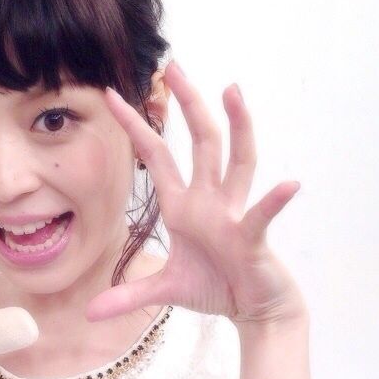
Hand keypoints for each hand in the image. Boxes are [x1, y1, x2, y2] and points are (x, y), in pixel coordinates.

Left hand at [85, 60, 307, 328]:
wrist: (253, 307)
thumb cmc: (215, 287)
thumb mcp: (163, 291)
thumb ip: (128, 295)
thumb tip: (90, 313)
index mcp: (183, 206)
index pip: (156, 156)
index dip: (135, 126)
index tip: (111, 96)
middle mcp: (209, 200)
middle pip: (201, 142)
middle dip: (188, 104)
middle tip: (174, 65)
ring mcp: (233, 215)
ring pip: (237, 161)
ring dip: (237, 127)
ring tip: (233, 91)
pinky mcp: (252, 238)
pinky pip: (262, 216)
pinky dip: (273, 202)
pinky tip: (288, 184)